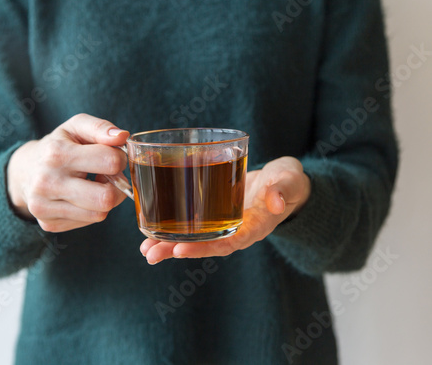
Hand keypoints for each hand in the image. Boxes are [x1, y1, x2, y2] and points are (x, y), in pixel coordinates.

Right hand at [7, 113, 129, 231]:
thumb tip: (122, 136)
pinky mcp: (49, 224)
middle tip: (109, 177)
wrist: (24, 171)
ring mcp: (45, 206)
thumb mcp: (76, 127)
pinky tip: (83, 198)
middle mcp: (47, 182)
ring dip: (106, 199)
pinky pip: (89, 222)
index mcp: (57, 153)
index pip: (110, 162)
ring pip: (99, 214)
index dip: (120, 159)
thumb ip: (101, 127)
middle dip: (117, 187)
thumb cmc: (58, 146)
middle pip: (106, 197)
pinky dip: (93, 210)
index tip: (114, 158)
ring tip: (95, 186)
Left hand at [139, 156, 310, 263]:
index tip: (179, 250)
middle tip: (149, 254)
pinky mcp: (215, 212)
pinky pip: (193, 223)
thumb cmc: (287, 182)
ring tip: (144, 248)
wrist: (283, 181)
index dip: (203, 248)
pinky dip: (172, 226)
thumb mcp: (289, 182)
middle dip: (176, 251)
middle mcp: (236, 231)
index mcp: (254, 227)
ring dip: (169, 244)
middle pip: (204, 245)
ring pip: (195, 237)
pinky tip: (151, 226)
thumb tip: (276, 201)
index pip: (227, 243)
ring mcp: (224, 223)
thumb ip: (284, 190)